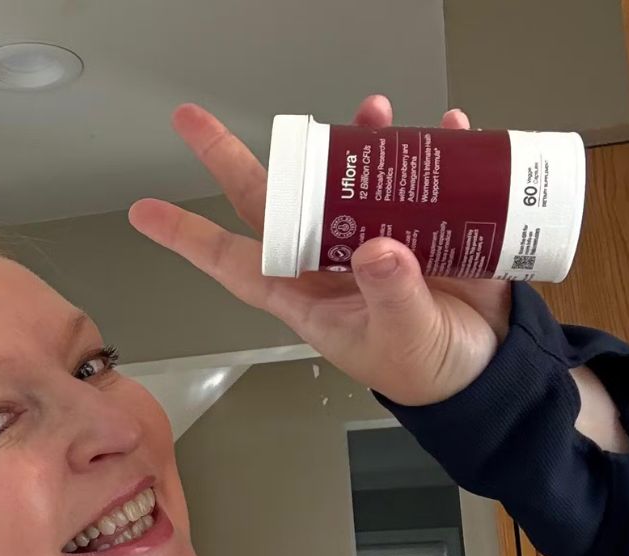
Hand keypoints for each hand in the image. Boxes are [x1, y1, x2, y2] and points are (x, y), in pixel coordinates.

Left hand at [128, 95, 512, 406]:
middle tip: (196, 121)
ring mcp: (370, 236)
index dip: (189, 237)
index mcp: (304, 294)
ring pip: (342, 178)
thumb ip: (390, 295)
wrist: (483, 369)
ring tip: (373, 113)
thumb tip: (376, 248)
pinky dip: (435, 153)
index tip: (145, 212)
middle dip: (233, 158)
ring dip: (352, 141)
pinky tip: (447, 130)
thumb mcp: (401, 337)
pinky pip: (417, 177)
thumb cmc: (424, 367)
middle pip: (272, 201)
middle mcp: (327, 258)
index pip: (234, 261)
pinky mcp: (419, 223)